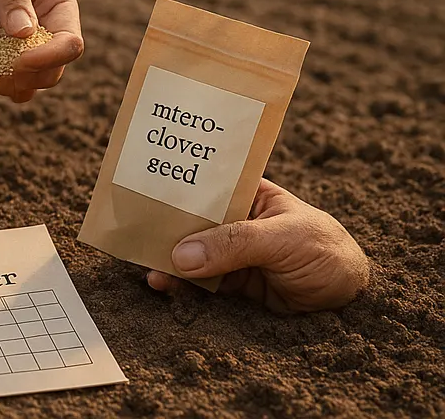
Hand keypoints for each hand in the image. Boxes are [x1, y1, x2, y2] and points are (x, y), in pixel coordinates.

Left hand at [0, 0, 82, 102]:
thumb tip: (26, 31)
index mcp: (58, 6)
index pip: (70, 43)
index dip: (51, 54)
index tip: (21, 49)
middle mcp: (47, 34)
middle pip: (55, 71)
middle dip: (28, 70)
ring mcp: (24, 54)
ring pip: (33, 85)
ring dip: (10, 80)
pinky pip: (7, 89)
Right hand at [146, 179, 369, 312]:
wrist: (356, 306)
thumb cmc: (329, 253)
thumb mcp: (286, 238)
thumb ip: (235, 244)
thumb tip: (182, 255)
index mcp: (251, 196)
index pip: (208, 184)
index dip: (178, 184)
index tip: (142, 187)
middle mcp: (237, 222)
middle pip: (193, 221)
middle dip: (165, 226)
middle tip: (134, 230)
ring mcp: (234, 255)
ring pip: (192, 252)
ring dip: (168, 258)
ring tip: (146, 265)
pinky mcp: (234, 286)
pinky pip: (200, 283)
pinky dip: (180, 284)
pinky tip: (162, 284)